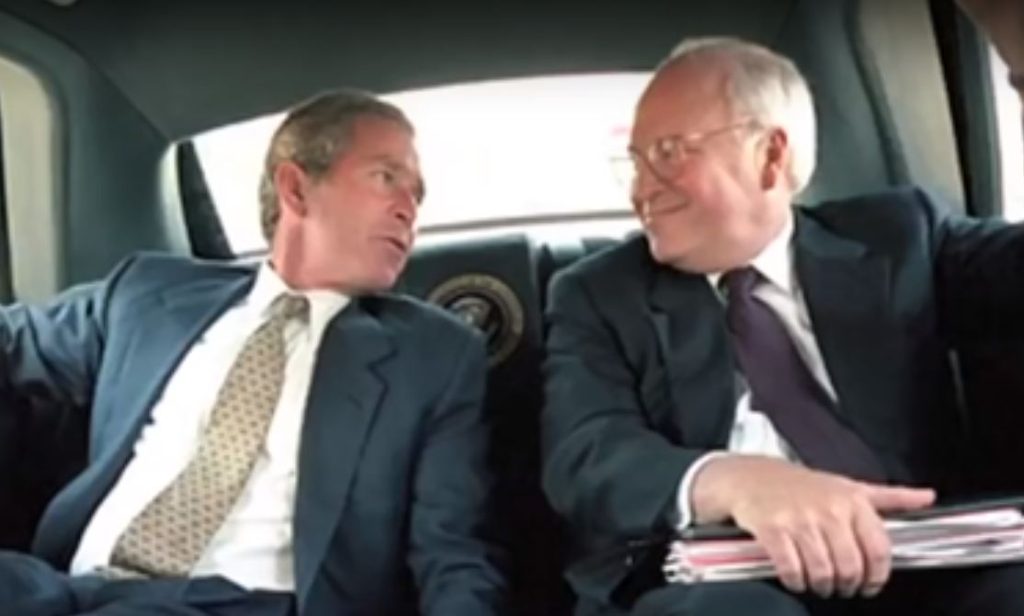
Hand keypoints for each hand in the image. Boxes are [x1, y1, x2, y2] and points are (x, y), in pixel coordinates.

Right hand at [691, 455, 934, 598]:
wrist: (750, 477)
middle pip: (850, 566)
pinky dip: (795, 581)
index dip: (876, 576)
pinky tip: (795, 577)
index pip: (878, 549)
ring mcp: (799, 520)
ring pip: (822, 572)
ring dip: (821, 586)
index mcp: (852, 500)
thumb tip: (927, 497)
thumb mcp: (848, 485)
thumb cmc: (801, 485)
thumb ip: (890, 496)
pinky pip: (791, 569)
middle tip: (841, 586)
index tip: (869, 584)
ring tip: (818, 582)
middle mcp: (828, 509)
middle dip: (846, 585)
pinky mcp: (772, 530)